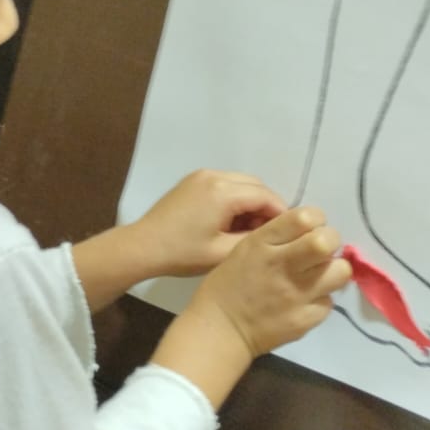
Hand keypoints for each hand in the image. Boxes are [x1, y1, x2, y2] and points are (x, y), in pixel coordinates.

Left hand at [131, 170, 286, 278]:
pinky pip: (224, 184)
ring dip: (250, 202)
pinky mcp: (192, 180)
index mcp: (223, 192)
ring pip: (241, 183)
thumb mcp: (223, 252)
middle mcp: (214, 175)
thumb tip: (275, 231)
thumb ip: (255, 238)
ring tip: (248, 229)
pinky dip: (234, 198)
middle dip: (265, 206)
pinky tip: (230, 221)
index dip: (280, 213)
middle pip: (255, 185)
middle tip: (266, 232)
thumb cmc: (182, 253)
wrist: (143, 246)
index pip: (265, 195)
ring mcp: (201, 175)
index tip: (286, 232)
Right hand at [186, 206, 352, 358]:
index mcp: (262, 244)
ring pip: (340, 271)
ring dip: (332, 271)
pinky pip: (328, 301)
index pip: (306, 217)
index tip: (309, 230)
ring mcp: (297, 294)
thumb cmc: (227, 286)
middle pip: (327, 241)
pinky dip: (320, 300)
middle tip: (320, 253)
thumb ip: (277, 238)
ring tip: (318, 278)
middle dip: (330, 242)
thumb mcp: (244, 250)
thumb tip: (309, 233)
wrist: (219, 331)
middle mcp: (282, 265)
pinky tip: (304, 303)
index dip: (315, 220)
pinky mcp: (306, 319)